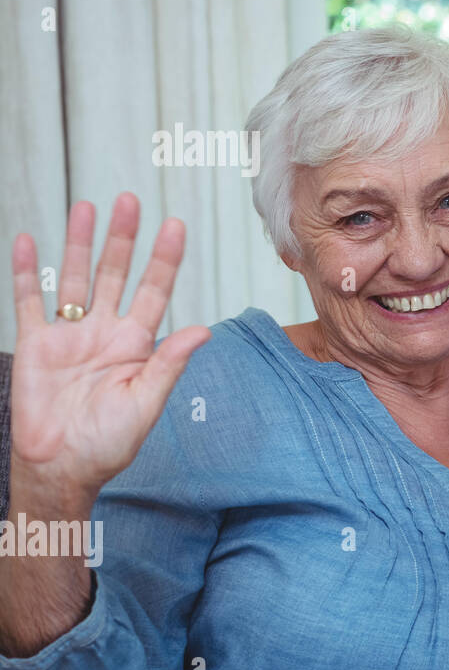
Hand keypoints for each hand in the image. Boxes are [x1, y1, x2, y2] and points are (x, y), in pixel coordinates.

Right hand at [9, 193, 209, 509]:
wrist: (61, 468)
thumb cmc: (108, 445)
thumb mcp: (146, 404)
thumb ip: (168, 364)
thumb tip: (202, 331)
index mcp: (136, 344)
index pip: (154, 290)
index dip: (164, 259)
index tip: (175, 225)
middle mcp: (104, 332)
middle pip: (115, 273)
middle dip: (122, 238)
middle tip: (129, 200)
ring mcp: (69, 335)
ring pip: (74, 277)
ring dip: (79, 243)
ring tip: (86, 206)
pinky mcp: (35, 345)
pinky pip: (30, 301)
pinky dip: (27, 271)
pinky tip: (26, 240)